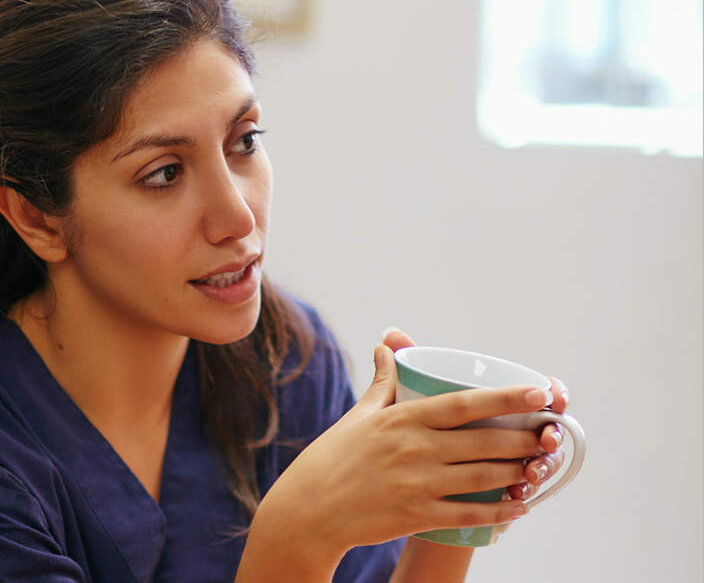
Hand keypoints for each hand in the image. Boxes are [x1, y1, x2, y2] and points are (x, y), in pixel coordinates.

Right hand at [246, 336, 553, 577]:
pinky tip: (520, 506)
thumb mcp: (359, 415)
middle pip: (485, 441)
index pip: (465, 403)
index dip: (507, 398)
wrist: (309, 509)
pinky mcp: (418, 515)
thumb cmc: (333, 458)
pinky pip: (469, 514)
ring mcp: (418, 484)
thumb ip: (382, 382)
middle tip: (552, 434)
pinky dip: (500, 511)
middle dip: (525, 437)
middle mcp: (414, 449)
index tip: (539, 393)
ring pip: (484, 476)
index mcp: (402, 419)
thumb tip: (387, 344)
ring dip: (520, 472)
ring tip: (541, 466)